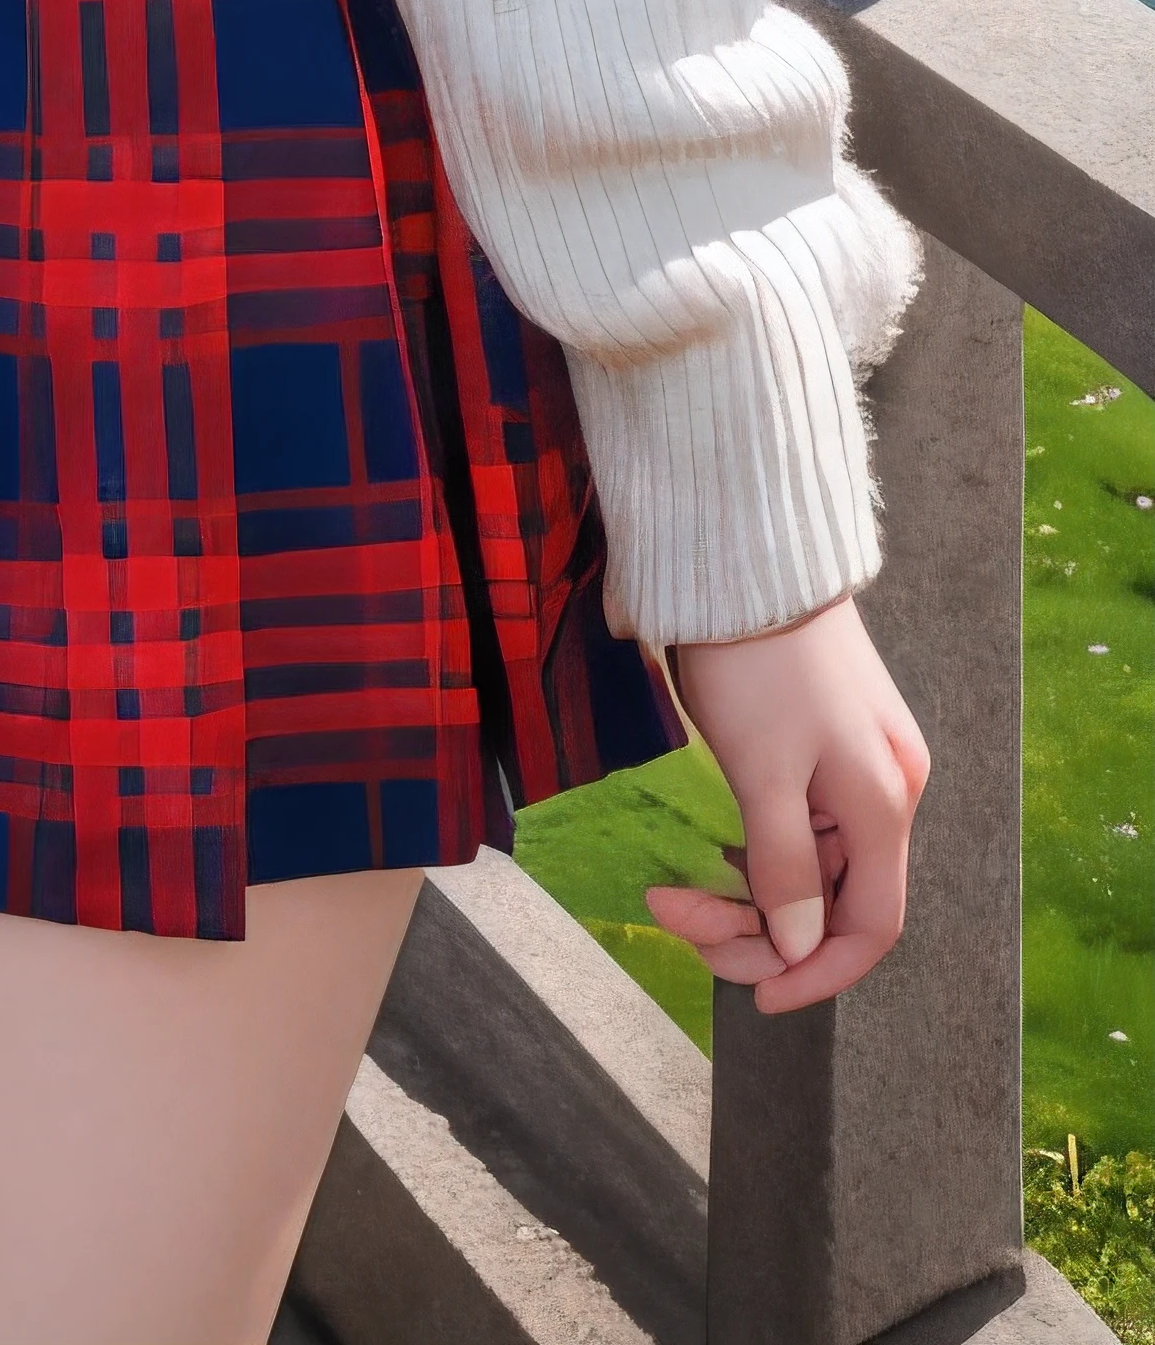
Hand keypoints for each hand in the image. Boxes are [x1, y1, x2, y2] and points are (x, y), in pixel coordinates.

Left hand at [645, 598, 929, 1014]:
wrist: (744, 555)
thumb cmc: (755, 661)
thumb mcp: (765, 772)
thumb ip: (785, 866)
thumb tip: (800, 947)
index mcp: (883, 805)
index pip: (871, 928)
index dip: (818, 974)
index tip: (755, 997)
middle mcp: (881, 792)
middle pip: (832, 901)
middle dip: (758, 929)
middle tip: (674, 917)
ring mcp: (851, 766)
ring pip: (806, 866)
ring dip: (745, 894)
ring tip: (670, 891)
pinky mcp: (816, 743)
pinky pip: (793, 827)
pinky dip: (749, 853)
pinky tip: (707, 854)